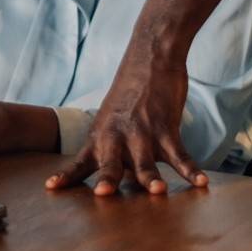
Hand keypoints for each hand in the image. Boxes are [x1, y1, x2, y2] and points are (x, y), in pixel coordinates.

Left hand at [47, 32, 203, 195]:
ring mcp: (143, 133)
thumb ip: (114, 149)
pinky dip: (192, 169)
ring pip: (146, 161)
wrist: (150, 57)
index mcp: (100, 136)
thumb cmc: (130, 93)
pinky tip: (201, 183)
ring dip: (152, 178)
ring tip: (159, 192)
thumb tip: (123, 179)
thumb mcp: (111, 119)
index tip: (51, 188)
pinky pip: (180, 154)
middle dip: (108, 178)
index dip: (66, 175)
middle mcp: (118, 137)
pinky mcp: (166, 127)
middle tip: (104, 193)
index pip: (80, 161)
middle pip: (111, 163)